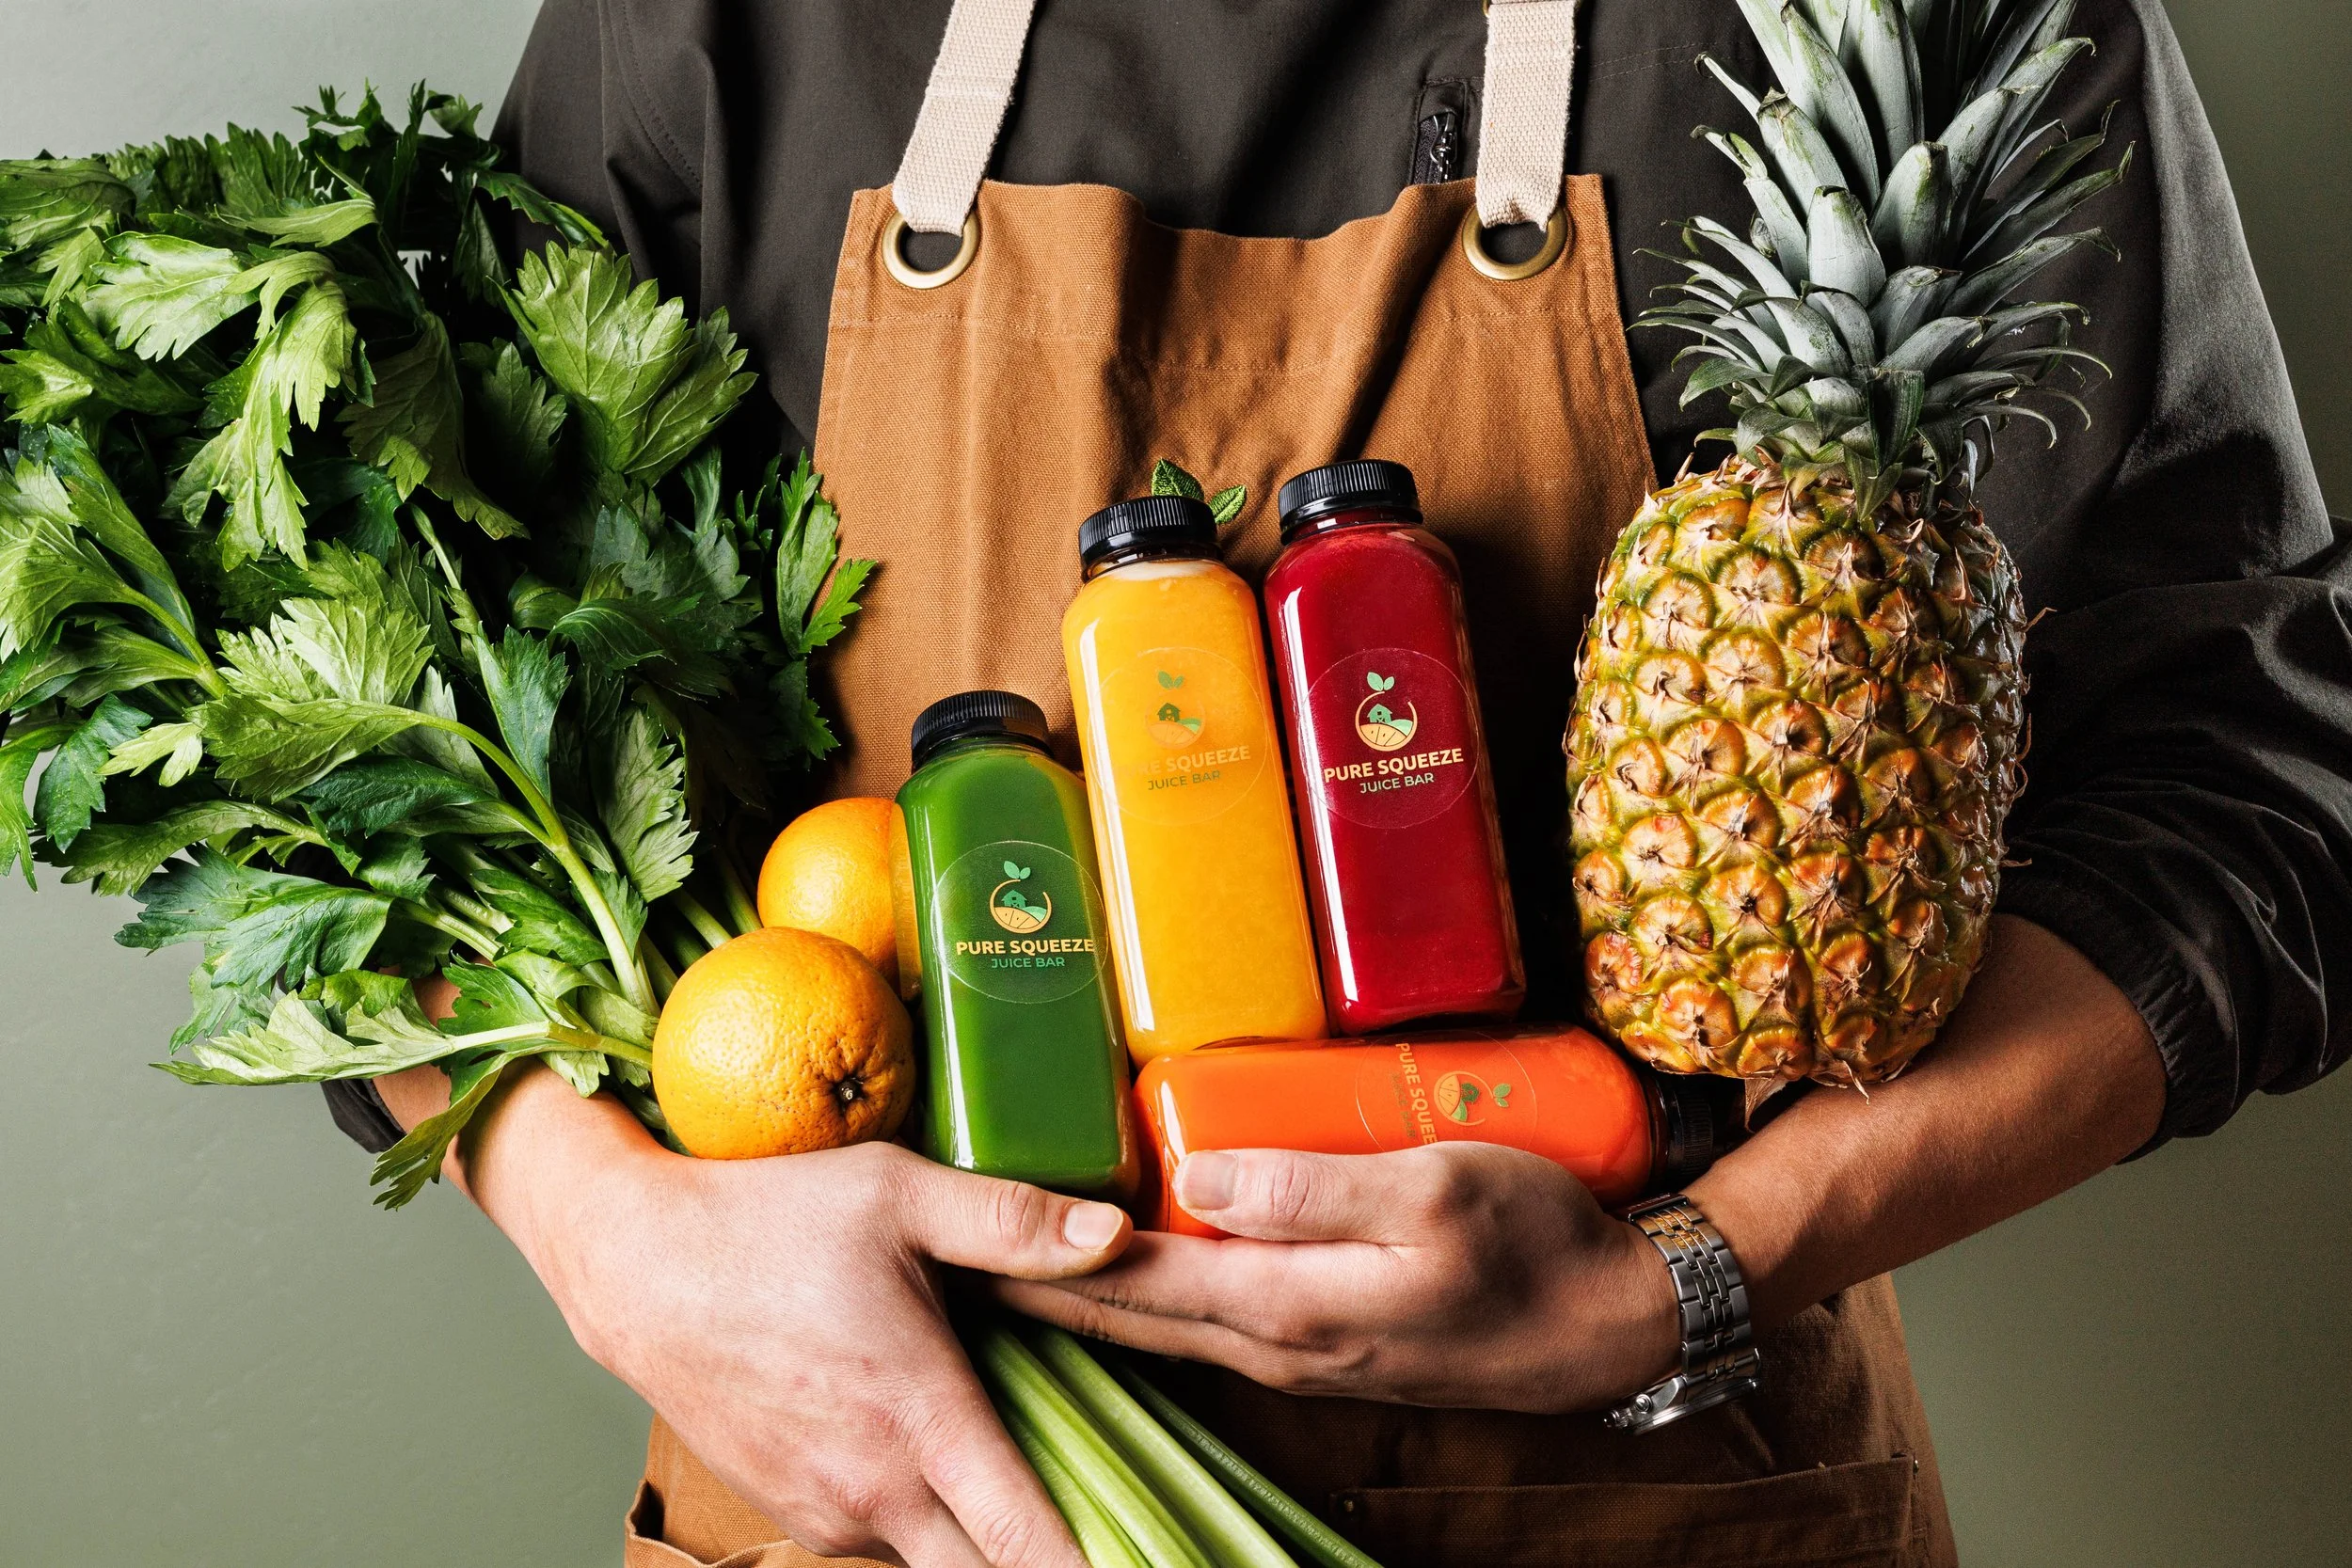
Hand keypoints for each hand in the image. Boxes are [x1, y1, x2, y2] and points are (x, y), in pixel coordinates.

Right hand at [411, 1066, 1132, 1567]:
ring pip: (939, 1562)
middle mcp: (876, 1493)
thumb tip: (1118, 1230)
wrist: (634, 1266)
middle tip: (1108, 1524)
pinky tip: (941, 1456)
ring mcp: (829, 1514)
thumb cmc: (767, 1221)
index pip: (1030, 1544)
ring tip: (1024, 1473)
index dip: (1097, 1563)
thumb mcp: (898, 1195)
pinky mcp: (796, 1513)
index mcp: (922, 1424)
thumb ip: (1014, 1221)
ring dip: (983, 1536)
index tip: (1152, 1554)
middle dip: (1050, 1558)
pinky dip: (928, 1522)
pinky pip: (887, 1544)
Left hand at [992, 1142, 1679, 1413]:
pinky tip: (1142, 1259)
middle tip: (961, 1243)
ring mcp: (1305, 1351)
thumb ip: (1310, 1187)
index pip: (1133, 1282)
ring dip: (1093, 1290)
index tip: (969, 1227)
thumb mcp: (1432, 1192)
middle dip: (1043, 1280)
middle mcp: (1281, 1343)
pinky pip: (1218, 1318)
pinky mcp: (1332, 1341)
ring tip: (1023, 1247)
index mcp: (1291, 1306)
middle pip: (1133, 1312)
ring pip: (1171, 1320)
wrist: (1614, 1325)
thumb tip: (1193, 1175)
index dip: (1045, 1254)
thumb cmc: (1534, 1245)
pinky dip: (1160, 1293)